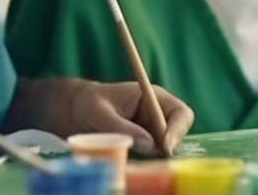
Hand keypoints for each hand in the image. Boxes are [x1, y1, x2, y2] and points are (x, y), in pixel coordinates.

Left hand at [63, 80, 193, 156]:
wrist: (78, 111)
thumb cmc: (89, 103)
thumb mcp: (100, 113)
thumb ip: (122, 128)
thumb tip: (149, 145)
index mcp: (151, 96)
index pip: (180, 112)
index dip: (178, 129)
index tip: (165, 147)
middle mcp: (157, 113)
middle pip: (178, 131)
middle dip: (170, 145)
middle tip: (154, 156)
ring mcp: (152, 129)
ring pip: (167, 145)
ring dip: (158, 154)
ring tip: (135, 153)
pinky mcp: (145, 143)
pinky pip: (154, 154)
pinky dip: (148, 159)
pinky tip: (132, 158)